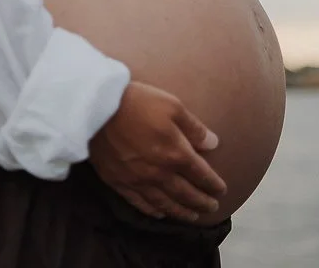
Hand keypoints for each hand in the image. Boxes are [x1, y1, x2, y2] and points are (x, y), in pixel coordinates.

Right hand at [88, 80, 226, 221]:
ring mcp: (138, 180)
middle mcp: (160, 173)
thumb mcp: (172, 105)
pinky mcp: (119, 182)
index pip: (200, 174)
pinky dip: (153, 211)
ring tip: (192, 217)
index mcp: (175, 153)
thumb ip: (194, 127)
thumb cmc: (137, 101)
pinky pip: (140, 204)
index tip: (221, 190)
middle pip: (185, 193)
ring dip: (181, 212)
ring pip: (165, 204)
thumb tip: (213, 144)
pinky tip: (160, 213)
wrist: (97, 108)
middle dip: (201, 202)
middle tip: (212, 208)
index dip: (213, 184)